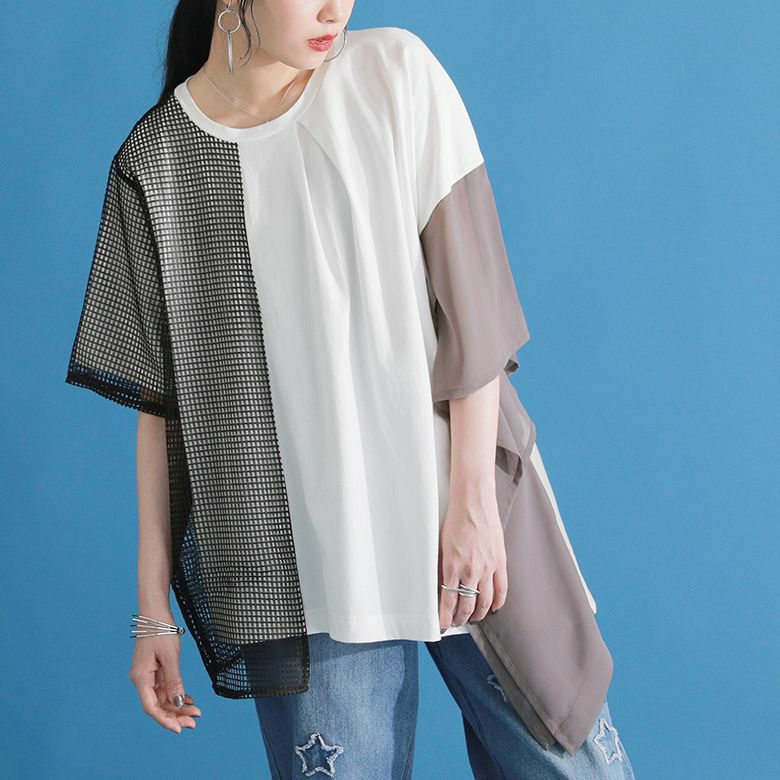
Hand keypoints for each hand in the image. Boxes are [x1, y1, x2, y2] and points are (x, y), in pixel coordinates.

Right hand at [129, 632, 200, 732]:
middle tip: (194, 721)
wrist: (155, 611)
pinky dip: (177, 694)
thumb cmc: (160, 630)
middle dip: (175, 715)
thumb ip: (174, 681)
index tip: (180, 729)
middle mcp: (142, 679)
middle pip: (158, 705)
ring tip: (196, 712)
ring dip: (178, 706)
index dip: (165, 720)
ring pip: (163, 697)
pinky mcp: (154, 669)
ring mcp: (148, 675)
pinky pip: (165, 687)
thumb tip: (177, 703)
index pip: (151, 707)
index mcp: (141, 678)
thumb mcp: (170, 656)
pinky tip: (189, 700)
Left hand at [438, 488, 507, 629]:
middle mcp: (471, 570)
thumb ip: (442, 567)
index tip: (442, 625)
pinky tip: (494, 608)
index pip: (449, 601)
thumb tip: (441, 587)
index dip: (445, 617)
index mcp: (453, 566)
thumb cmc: (454, 519)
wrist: (473, 501)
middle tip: (456, 623)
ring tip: (472, 618)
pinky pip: (502, 589)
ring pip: (485, 601)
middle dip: (460, 618)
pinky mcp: (500, 561)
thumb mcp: (441, 545)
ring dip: (479, 613)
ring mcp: (488, 567)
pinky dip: (498, 602)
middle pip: (468, 605)